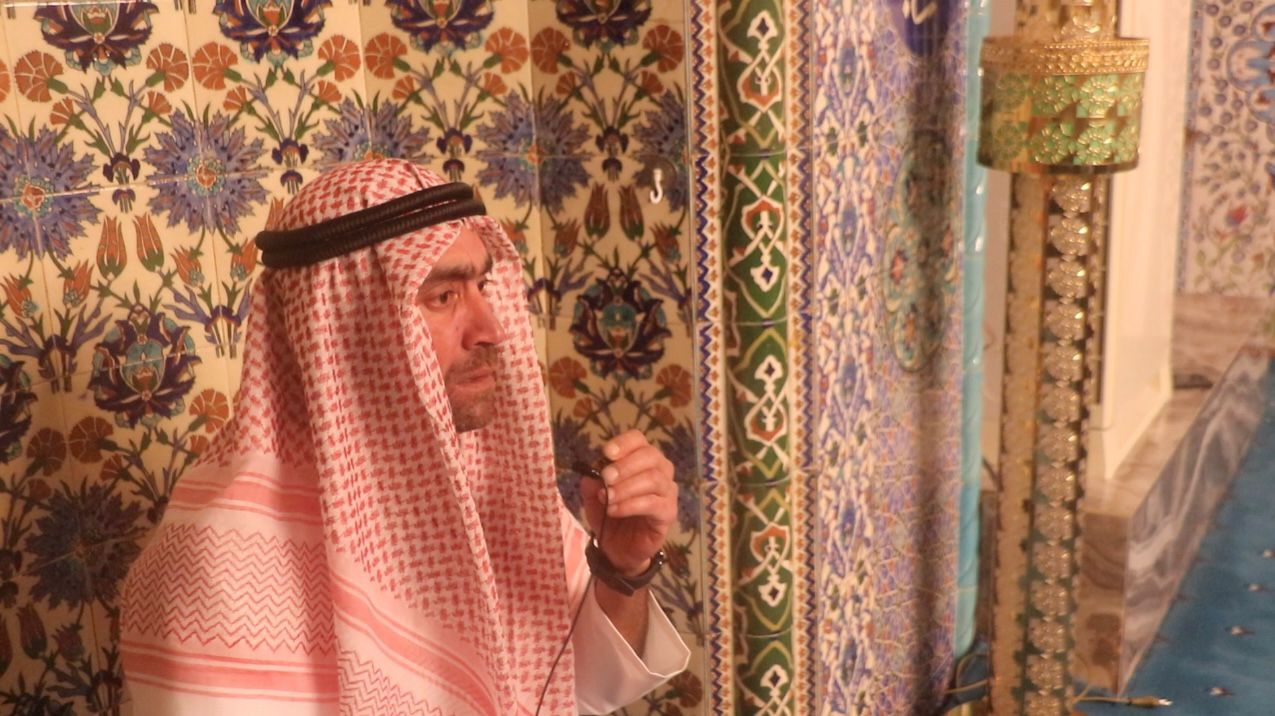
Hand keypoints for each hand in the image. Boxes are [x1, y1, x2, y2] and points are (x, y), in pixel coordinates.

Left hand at [579, 429, 677, 576]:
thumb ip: (592, 480)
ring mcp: (667, 491)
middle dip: (624, 466)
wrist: (617, 547)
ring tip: (607, 498)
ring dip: (626, 487)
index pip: (638, 439)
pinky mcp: (669, 512)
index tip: (606, 453)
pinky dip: (630, 505)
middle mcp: (660, 470)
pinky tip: (614, 510)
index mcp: (641, 458)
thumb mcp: (593, 495)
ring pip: (653, 478)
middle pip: (650, 455)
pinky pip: (653, 503)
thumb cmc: (609, 513)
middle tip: (606, 479)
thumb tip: (594, 470)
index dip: (623, 443)